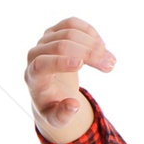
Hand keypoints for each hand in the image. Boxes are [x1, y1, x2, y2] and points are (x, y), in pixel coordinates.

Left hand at [25, 16, 114, 143]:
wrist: (50, 90)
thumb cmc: (53, 105)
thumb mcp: (57, 119)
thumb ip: (62, 116)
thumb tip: (73, 105)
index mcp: (33, 76)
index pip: (42, 64)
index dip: (60, 62)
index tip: (81, 65)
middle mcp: (35, 54)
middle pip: (61, 45)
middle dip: (88, 54)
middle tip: (110, 66)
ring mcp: (45, 40)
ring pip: (69, 32)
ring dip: (94, 44)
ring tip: (111, 61)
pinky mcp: (55, 31)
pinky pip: (73, 23)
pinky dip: (90, 33)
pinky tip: (102, 46)